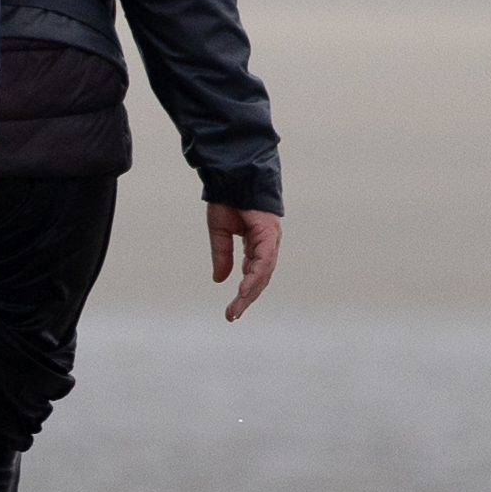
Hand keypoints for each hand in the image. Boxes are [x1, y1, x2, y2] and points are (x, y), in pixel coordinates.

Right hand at [206, 205, 281, 321]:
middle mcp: (267, 244)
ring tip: (235, 309)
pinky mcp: (269, 235)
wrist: (232, 175)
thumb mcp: (220, 232)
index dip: (243, 292)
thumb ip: (222, 255)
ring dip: (249, 293)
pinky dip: (254, 278)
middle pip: (260, 278)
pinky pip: (263, 262)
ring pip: (263, 274)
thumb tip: (220, 280)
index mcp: (257, 243)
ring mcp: (270, 240)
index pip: (252, 273)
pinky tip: (243, 291)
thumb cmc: (227, 198)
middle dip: (246, 298)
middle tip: (232, 316)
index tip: (230, 310)